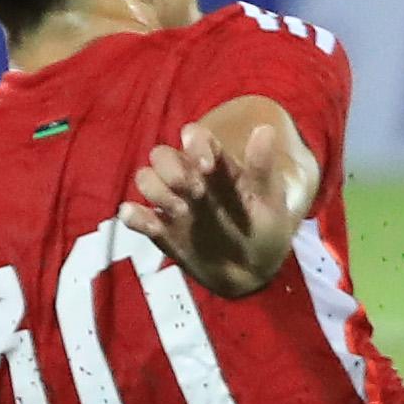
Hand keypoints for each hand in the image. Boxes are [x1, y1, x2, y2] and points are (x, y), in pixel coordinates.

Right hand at [122, 119, 292, 298]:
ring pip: (145, 179)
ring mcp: (173, 203)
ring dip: (157, 191)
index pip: (195, 137)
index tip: (207, 166)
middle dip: (173, 170)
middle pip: (162, 155)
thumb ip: (262, 167)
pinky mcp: (160, 230)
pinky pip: (135, 215)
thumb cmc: (265, 230)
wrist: (253, 274)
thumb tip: (265, 129)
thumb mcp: (270, 200)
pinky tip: (146, 222)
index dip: (195, 143)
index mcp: (217, 165)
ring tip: (181, 212)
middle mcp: (190, 178)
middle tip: (196, 192)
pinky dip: (133, 215)